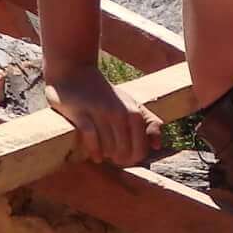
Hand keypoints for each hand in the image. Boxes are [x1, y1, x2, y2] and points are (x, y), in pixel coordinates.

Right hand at [45, 69, 163, 166]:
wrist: (76, 73)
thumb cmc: (107, 96)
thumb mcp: (133, 105)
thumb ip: (150, 123)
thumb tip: (157, 147)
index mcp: (135, 113)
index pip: (140, 150)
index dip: (133, 159)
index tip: (124, 159)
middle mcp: (120, 112)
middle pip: (124, 152)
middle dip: (119, 159)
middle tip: (112, 158)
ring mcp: (100, 112)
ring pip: (108, 147)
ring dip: (106, 156)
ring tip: (103, 155)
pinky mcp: (81, 113)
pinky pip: (91, 138)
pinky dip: (94, 151)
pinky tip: (94, 156)